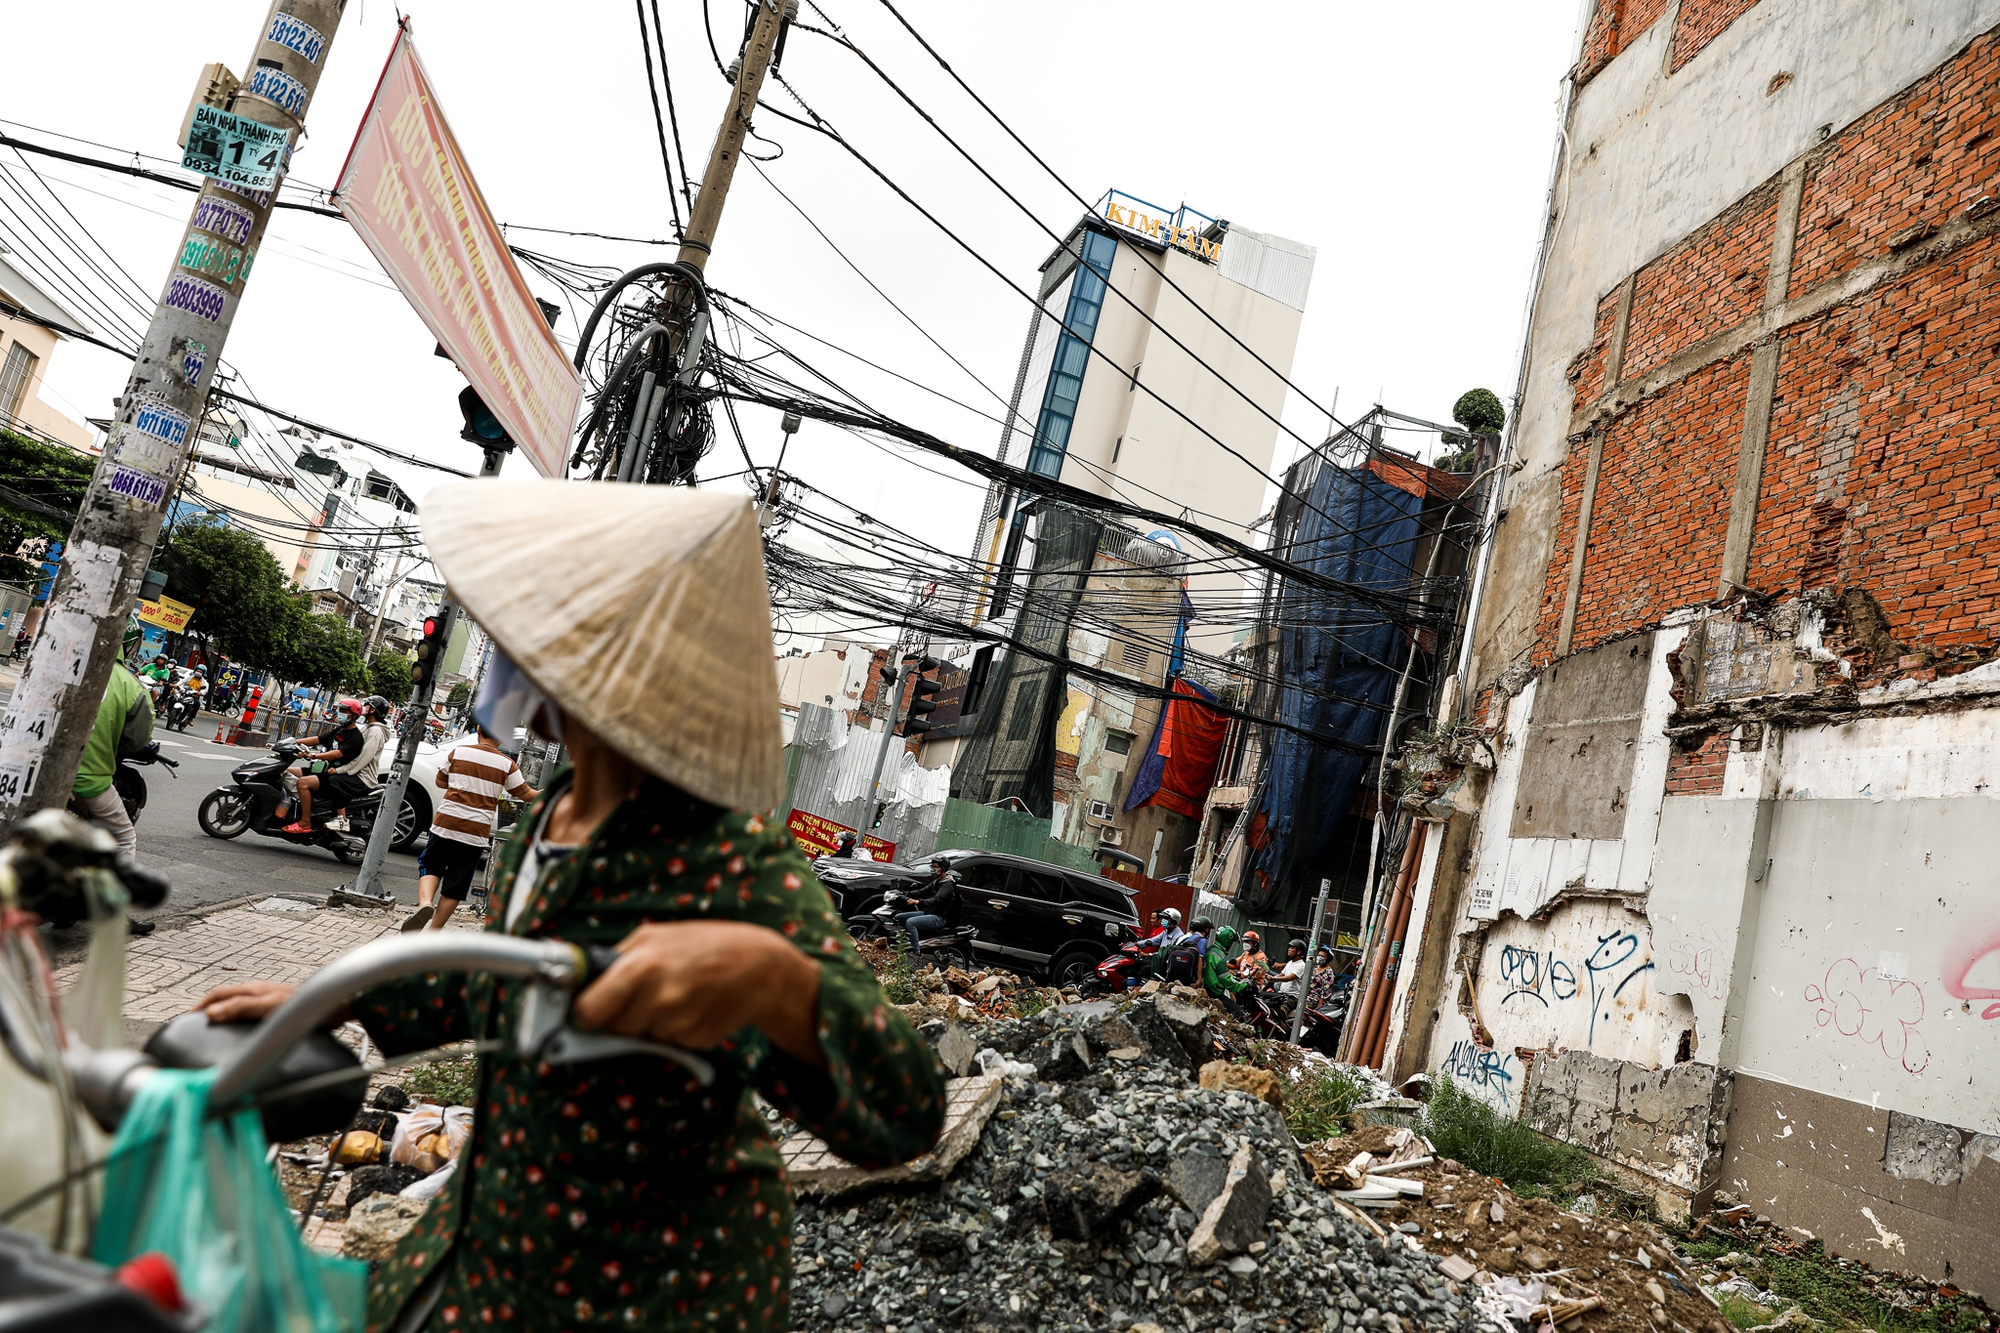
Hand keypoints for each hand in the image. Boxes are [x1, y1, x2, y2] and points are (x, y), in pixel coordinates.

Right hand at [192, 979, 298, 1022]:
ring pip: (236, 1003)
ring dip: (222, 1012)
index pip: (218, 994)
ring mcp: (266, 998)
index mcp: (252, 989)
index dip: (200, 1005)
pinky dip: (237, 1017)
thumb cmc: (302, 1006)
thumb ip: (241, 1008)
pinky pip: (248, 1010)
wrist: (331, 1006)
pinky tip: (240, 1028)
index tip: (186, 1019)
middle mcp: (257, 992)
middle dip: (207, 1007)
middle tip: (195, 1023)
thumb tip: (211, 1013)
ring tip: (213, 1026)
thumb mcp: (268, 1007)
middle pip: (225, 997)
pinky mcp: (275, 1008)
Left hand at [572, 921, 824, 1068]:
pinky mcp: (694, 1041)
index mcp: (639, 967)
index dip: (586, 1013)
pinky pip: (668, 1043)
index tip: (589, 1010)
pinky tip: (692, 1007)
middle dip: (619, 1019)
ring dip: (649, 1024)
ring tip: (673, 996)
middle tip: (638, 998)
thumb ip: (619, 959)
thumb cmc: (705, 944)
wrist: (761, 966)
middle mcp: (657, 998)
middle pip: (613, 1029)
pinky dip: (674, 1030)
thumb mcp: (656, 936)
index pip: (589, 1011)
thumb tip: (583, 981)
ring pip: (640, 1037)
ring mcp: (677, 1024)